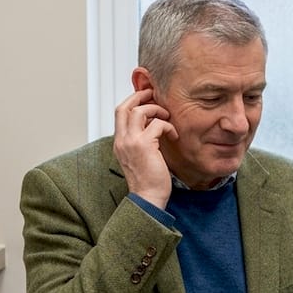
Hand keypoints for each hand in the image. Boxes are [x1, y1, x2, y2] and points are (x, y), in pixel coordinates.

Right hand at [112, 88, 177, 208]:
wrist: (148, 198)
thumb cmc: (148, 181)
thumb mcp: (139, 157)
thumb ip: (141, 141)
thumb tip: (153, 125)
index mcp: (119, 143)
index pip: (119, 113)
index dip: (132, 102)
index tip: (146, 99)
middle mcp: (121, 140)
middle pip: (124, 107)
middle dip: (139, 96)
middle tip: (154, 95)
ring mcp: (131, 142)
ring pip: (139, 111)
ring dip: (156, 110)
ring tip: (167, 118)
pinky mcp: (144, 145)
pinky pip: (157, 124)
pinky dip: (168, 126)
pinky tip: (173, 136)